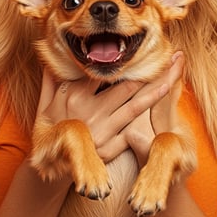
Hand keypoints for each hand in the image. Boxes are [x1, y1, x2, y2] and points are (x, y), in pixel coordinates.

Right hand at [35, 52, 184, 163]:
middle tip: (168, 55)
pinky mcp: (110, 147)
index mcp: (74, 95)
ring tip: (174, 74)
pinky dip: (147, 119)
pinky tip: (162, 109)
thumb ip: (49, 81)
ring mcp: (103, 129)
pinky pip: (132, 129)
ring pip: (135, 105)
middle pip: (125, 85)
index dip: (121, 60)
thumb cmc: (46, 133)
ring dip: (156, 89)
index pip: (103, 72)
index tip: (138, 49)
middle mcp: (91, 110)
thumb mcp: (42, 106)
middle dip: (146, 70)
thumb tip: (51, 60)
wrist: (47, 167)